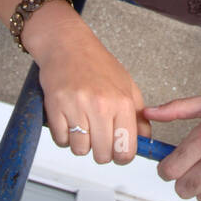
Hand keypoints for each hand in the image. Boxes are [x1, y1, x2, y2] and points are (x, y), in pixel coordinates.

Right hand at [31, 9, 150, 164]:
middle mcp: (101, 106)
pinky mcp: (55, 108)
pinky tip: (68, 119)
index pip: (126, 149)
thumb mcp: (127, 86)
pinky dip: (63, 136)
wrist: (67, 44)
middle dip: (100, 151)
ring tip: (82, 123)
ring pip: (80, 151)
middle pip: (103, 155)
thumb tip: (144, 140)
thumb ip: (138, 116)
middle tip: (98, 135)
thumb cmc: (97, 63)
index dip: (121, 156)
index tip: (117, 152)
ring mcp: (77, 107)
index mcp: (122, 102)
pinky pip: (60, 141)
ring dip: (80, 143)